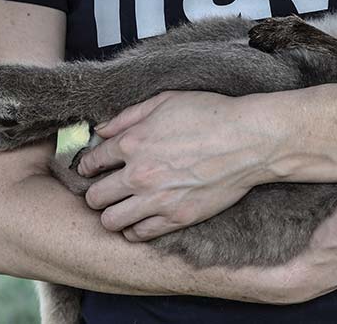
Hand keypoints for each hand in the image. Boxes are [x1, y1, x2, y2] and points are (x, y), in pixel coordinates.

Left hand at [77, 91, 277, 240]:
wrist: (249, 140)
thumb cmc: (211, 114)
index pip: (91, 162)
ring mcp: (157, 200)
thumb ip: (128, 116)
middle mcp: (139, 175)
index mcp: (132, 143)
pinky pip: (139, 235)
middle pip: (94, 197)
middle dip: (95, 193)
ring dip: (111, 214)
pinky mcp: (177, 218)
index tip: (92, 169)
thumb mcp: (165, 101)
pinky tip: (140, 219)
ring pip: (110, 221)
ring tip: (120, 207)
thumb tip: (101, 130)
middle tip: (105, 189)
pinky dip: (134, 230)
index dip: (87, 166)